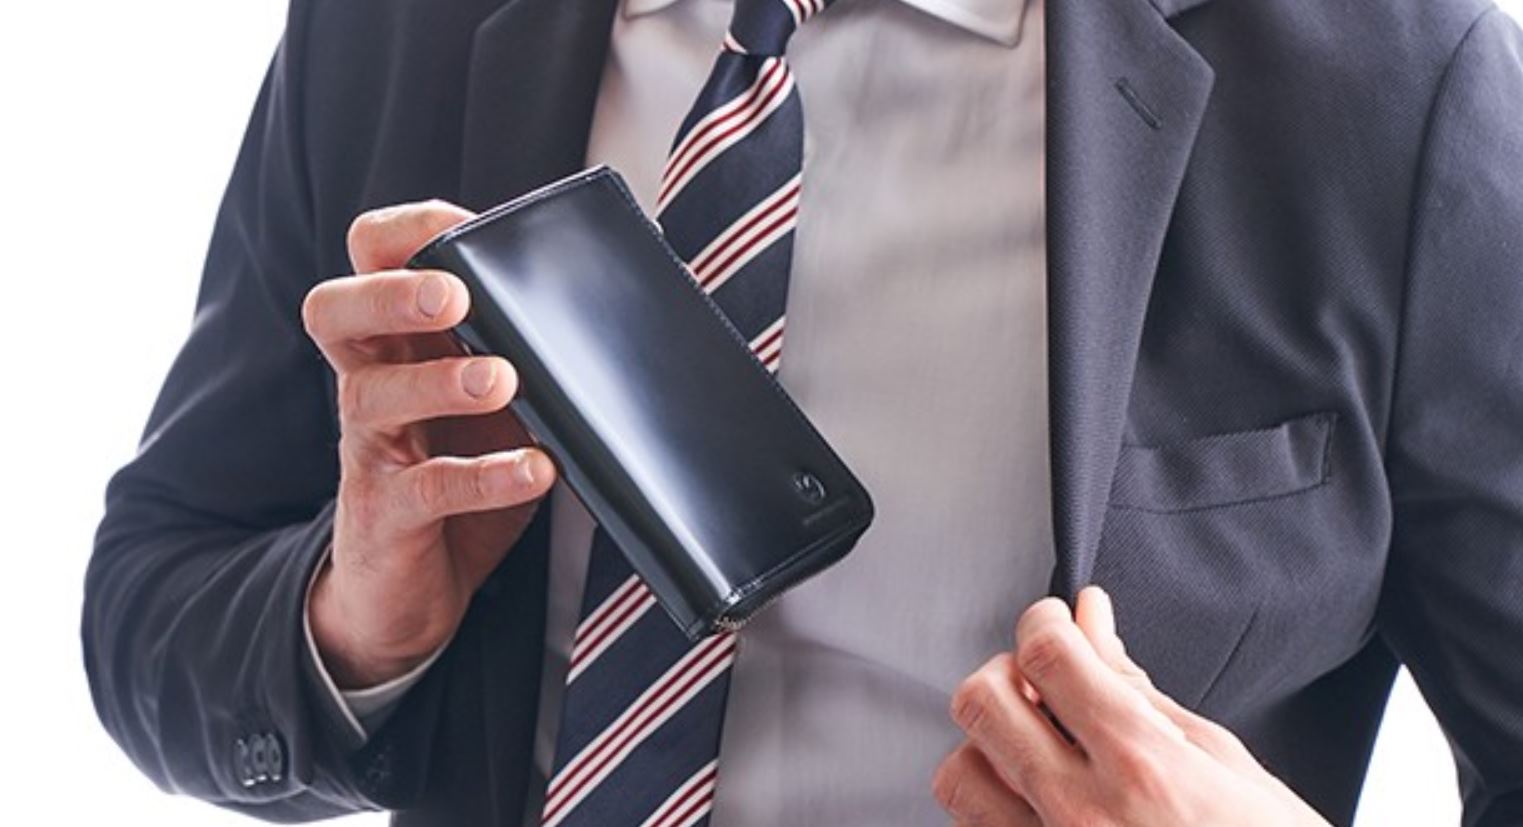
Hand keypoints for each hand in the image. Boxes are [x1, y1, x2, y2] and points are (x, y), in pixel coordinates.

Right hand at [303, 201, 556, 687]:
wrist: (413, 590)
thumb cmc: (460, 475)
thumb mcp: (495, 405)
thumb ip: (526, 355)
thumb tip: (617, 303)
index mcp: (396, 341)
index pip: (369, 261)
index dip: (405, 233)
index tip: (462, 226)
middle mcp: (368, 382)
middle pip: (335, 311)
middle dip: (391, 293)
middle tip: (454, 297)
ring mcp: (369, 450)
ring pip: (371, 395)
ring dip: (441, 382)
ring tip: (503, 380)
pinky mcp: (386, 515)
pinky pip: (426, 489)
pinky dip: (484, 477)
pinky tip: (534, 468)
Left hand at [934, 587, 1329, 825]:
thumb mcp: (1221, 760)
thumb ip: (1137, 689)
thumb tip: (1090, 623)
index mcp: (1142, 766)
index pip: (1047, 656)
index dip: (1043, 622)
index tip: (1054, 623)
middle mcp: (1082, 815)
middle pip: (982, 704)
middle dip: (1006, 674)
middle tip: (1044, 682)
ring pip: (959, 776)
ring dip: (987, 747)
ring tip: (1036, 748)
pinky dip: (994, 804)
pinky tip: (1035, 798)